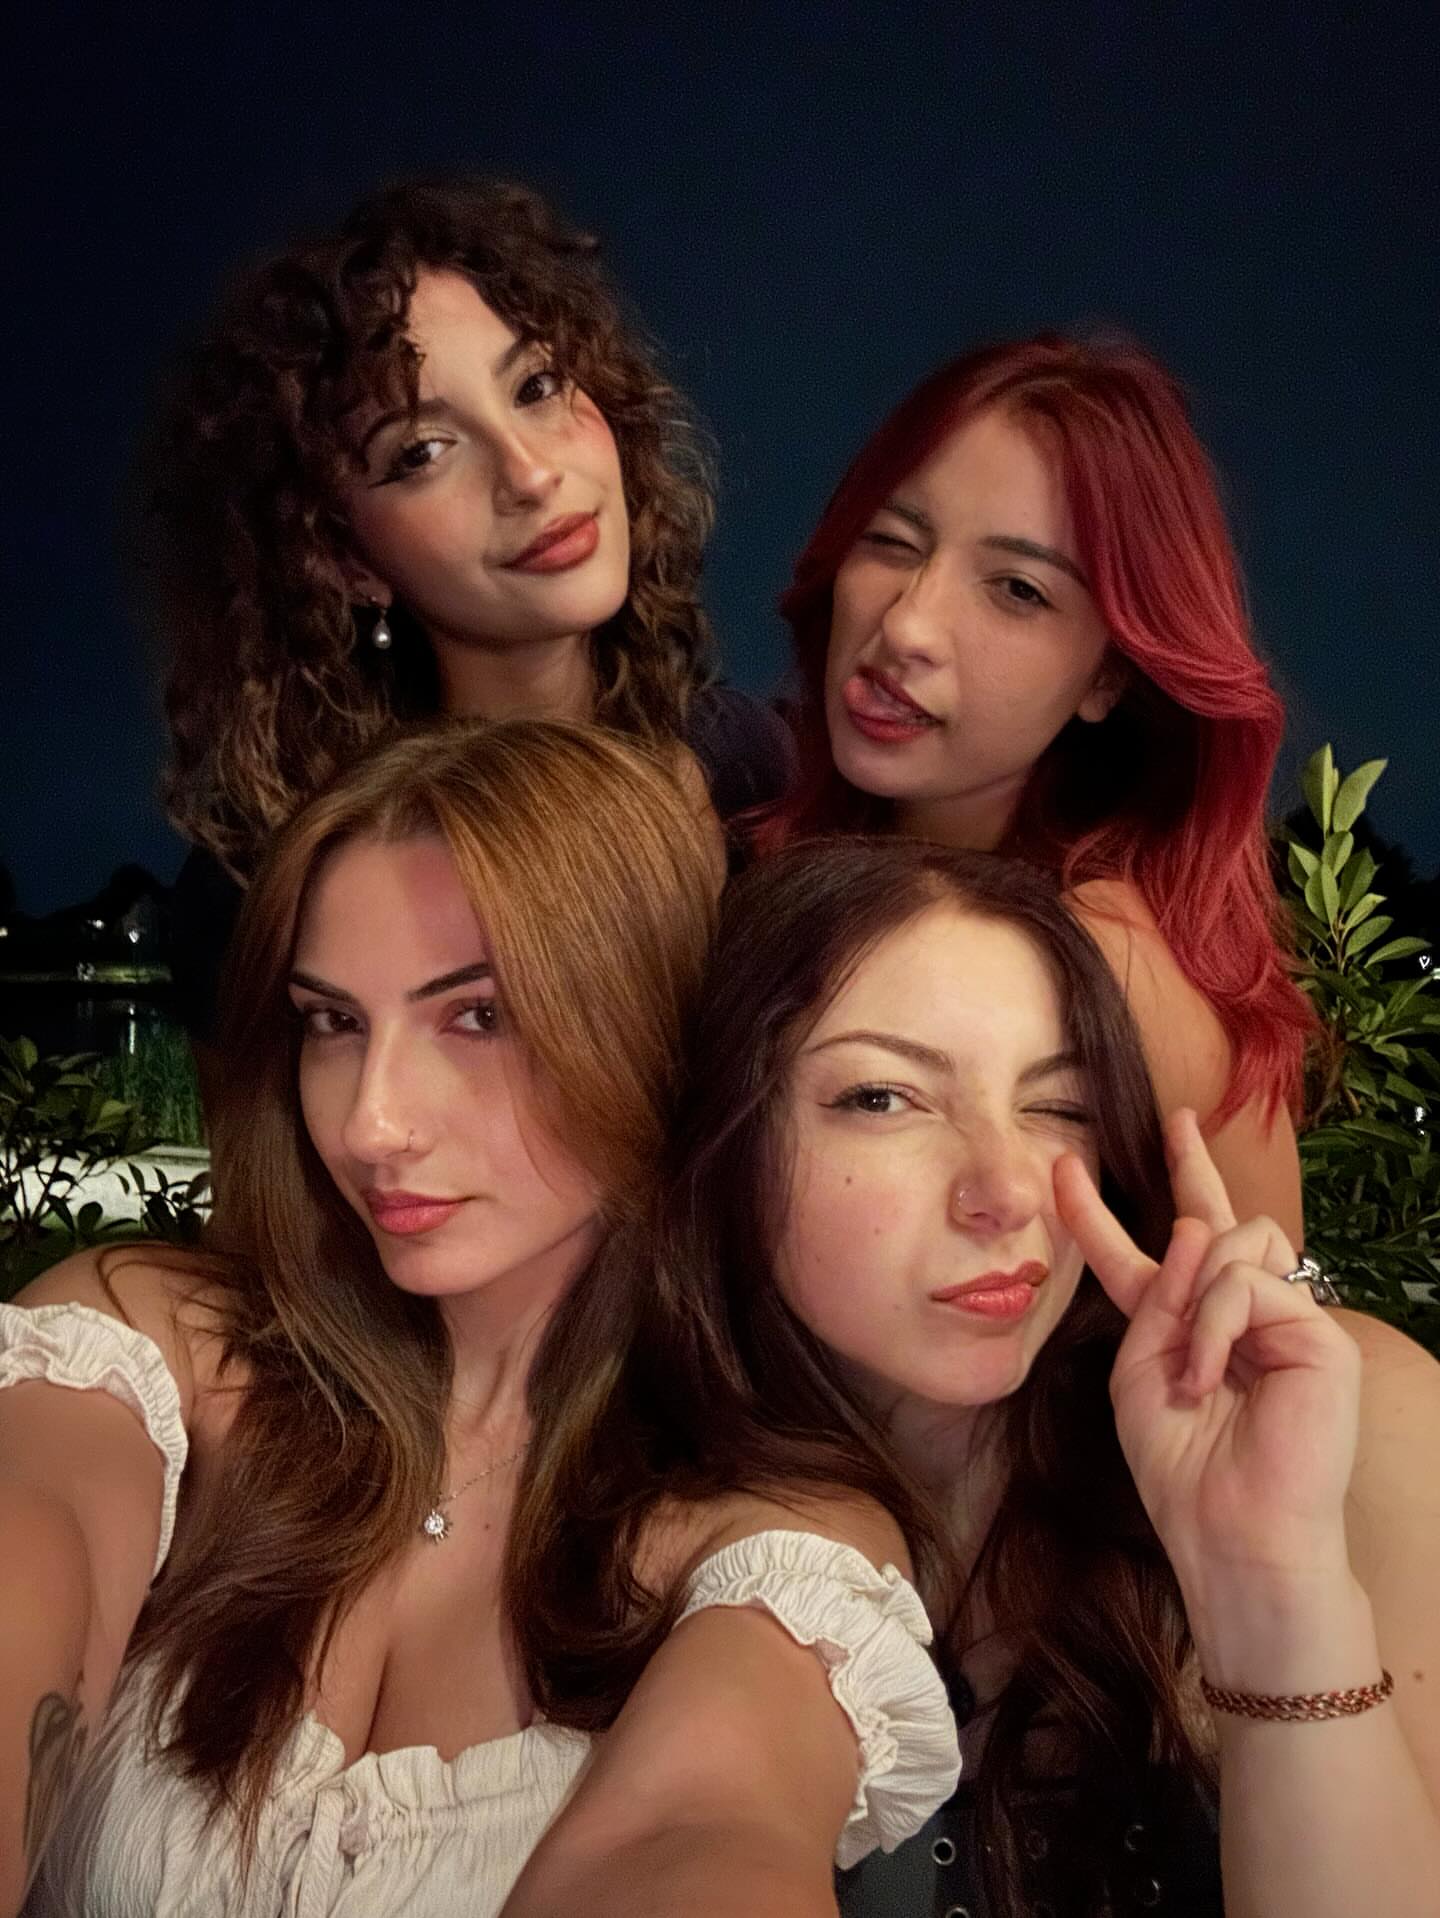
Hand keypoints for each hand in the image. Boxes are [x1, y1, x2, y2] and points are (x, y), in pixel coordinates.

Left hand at [1053, 1110, 1361, 1597]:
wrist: (1230, 1532)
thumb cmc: (1182, 1468)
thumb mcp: (1138, 1369)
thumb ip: (1153, 1297)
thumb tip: (1192, 1229)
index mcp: (1187, 1328)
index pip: (1147, 1260)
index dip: (1102, 1217)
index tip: (1066, 1170)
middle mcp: (1241, 1316)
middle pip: (1217, 1222)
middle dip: (1192, 1166)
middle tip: (1173, 1123)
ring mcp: (1287, 1321)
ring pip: (1233, 1241)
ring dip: (1192, 1294)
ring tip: (1190, 1369)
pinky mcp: (1321, 1336)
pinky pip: (1247, 1284)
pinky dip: (1213, 1326)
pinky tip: (1207, 1377)